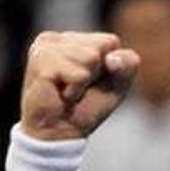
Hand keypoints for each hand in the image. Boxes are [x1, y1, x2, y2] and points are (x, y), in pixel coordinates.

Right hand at [20, 31, 139, 140]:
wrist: (59, 132)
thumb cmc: (87, 107)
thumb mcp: (118, 84)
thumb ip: (127, 65)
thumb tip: (112, 59)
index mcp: (77, 40)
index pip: (111, 42)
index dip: (111, 67)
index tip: (93, 82)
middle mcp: (60, 38)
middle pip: (100, 47)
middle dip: (96, 74)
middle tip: (78, 89)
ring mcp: (47, 46)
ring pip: (89, 58)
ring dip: (84, 84)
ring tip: (68, 92)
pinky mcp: (41, 59)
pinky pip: (78, 74)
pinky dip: (75, 91)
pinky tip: (60, 95)